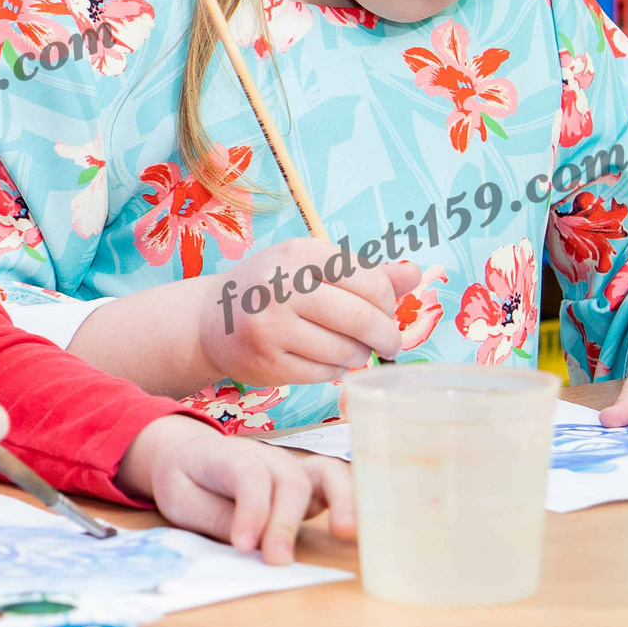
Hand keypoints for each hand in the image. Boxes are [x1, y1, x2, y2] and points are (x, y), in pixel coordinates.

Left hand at [115, 415, 352, 565]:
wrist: (186, 452)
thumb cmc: (183, 479)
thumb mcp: (181, 500)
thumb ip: (216, 518)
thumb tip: (251, 543)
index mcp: (227, 455)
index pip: (249, 475)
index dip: (251, 510)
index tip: (244, 546)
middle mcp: (266, 457)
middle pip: (288, 480)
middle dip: (286, 522)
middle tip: (277, 561)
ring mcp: (291, 466)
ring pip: (324, 472)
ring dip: (340, 500)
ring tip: (347, 532)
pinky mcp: (306, 482)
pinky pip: (335, 484)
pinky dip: (351, 499)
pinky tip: (358, 525)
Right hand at [199, 239, 423, 386]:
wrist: (212, 319)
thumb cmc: (273, 288)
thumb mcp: (313, 267)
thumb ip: (366, 272)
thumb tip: (415, 273)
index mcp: (300, 253)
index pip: (370, 280)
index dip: (388, 302)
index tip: (387, 312)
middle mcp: (282, 286)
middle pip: (362, 319)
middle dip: (387, 336)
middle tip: (391, 344)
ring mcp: (271, 326)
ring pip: (346, 351)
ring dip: (360, 355)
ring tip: (353, 350)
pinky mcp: (267, 362)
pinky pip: (324, 373)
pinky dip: (336, 370)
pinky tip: (326, 360)